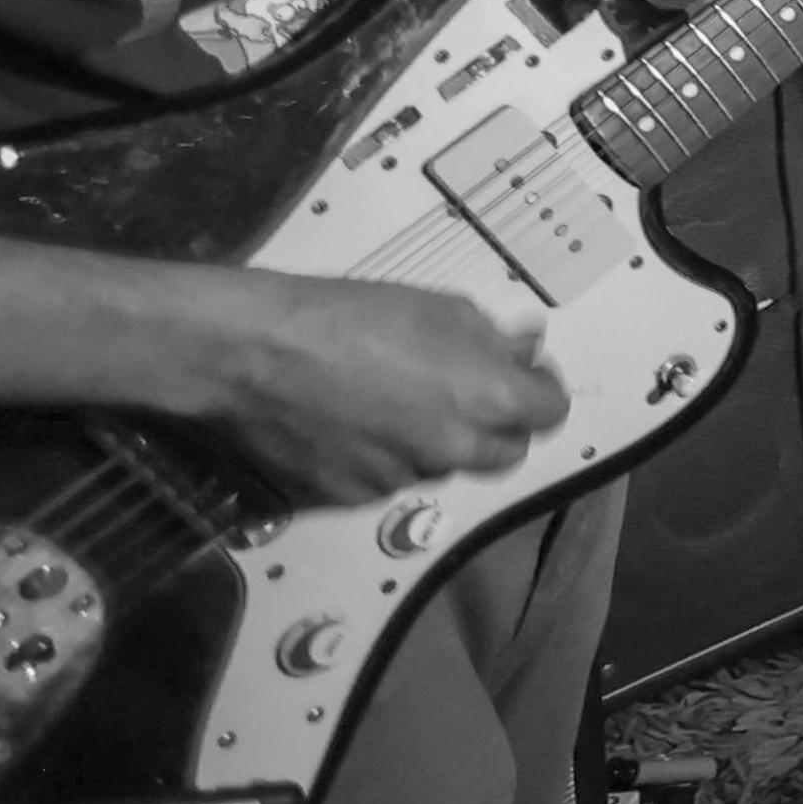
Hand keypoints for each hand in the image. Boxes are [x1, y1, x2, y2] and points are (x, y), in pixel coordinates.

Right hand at [202, 272, 567, 500]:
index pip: (549, 413)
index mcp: (486, 400)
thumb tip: (524, 351)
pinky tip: (353, 422)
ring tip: (394, 400)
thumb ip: (492, 338)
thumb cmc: (347, 316)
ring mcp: (401, 478)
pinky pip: (388, 478)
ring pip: (442, 465)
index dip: (540, 390)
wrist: (252, 354)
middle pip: (504, 453)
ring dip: (437, 440)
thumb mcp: (437, 307)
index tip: (524, 373)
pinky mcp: (352, 496)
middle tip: (468, 392)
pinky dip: (385, 455)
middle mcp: (452, 450)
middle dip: (499, 425)